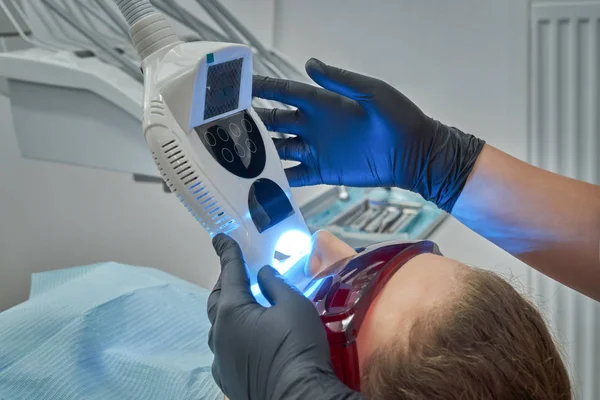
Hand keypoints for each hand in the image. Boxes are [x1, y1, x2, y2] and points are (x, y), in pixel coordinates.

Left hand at [207, 234, 362, 399]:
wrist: (299, 396)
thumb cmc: (297, 347)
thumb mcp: (294, 306)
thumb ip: (276, 285)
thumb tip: (263, 274)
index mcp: (232, 311)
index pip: (230, 272)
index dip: (227, 252)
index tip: (220, 238)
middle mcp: (218, 334)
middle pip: (217, 299)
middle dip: (225, 283)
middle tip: (237, 273)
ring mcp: (220, 360)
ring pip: (219, 327)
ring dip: (229, 312)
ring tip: (247, 305)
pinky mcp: (228, 379)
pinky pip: (225, 350)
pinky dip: (233, 336)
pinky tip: (248, 338)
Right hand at [253, 58, 484, 211]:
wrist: (414, 153)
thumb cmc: (400, 118)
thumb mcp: (372, 92)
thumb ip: (340, 80)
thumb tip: (310, 63)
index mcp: (323, 102)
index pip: (284, 92)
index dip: (261, 88)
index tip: (238, 86)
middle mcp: (314, 125)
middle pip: (274, 121)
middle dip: (251, 121)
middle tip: (225, 124)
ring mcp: (317, 149)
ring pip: (279, 148)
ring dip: (258, 151)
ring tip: (234, 154)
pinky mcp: (323, 171)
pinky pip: (295, 175)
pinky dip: (279, 179)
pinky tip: (260, 181)